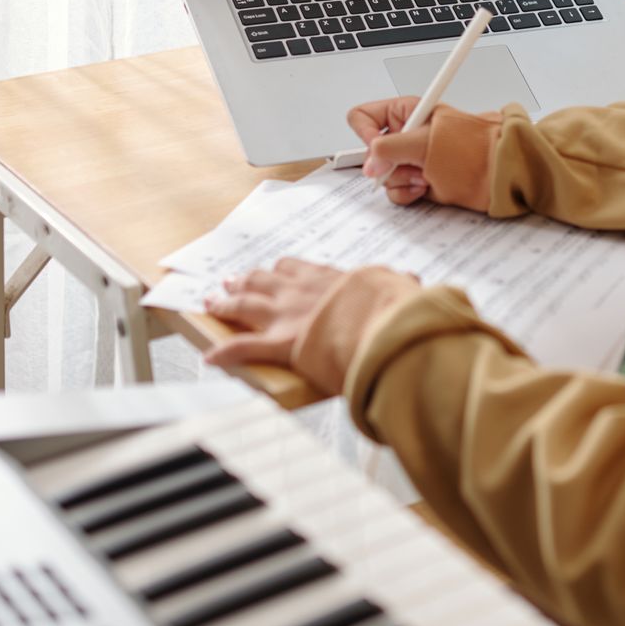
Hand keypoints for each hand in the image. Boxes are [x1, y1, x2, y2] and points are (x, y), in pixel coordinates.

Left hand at [203, 259, 422, 393]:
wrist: (378, 326)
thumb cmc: (389, 310)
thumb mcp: (399, 289)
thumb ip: (401, 284)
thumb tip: (415, 280)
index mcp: (327, 279)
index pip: (297, 268)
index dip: (282, 269)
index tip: (276, 268)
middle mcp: (299, 292)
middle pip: (263, 280)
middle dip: (245, 279)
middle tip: (232, 279)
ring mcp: (284, 317)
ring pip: (245, 304)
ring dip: (226, 302)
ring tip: (213, 300)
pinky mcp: (276, 344)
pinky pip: (242, 348)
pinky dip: (224, 353)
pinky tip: (209, 356)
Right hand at [347, 96, 499, 208]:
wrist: (499, 174)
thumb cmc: (475, 149)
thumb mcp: (425, 142)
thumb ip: (389, 148)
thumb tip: (370, 161)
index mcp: (407, 112)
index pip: (364, 116)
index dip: (365, 133)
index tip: (376, 147)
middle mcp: (407, 135)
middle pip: (371, 152)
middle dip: (388, 163)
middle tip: (408, 163)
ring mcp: (412, 159)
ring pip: (383, 175)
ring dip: (401, 179)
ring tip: (424, 175)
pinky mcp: (418, 180)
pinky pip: (396, 190)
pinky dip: (407, 193)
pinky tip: (425, 187)